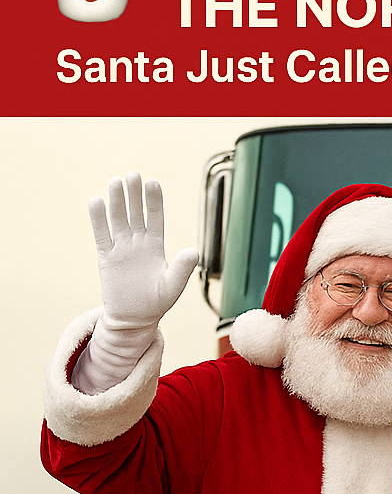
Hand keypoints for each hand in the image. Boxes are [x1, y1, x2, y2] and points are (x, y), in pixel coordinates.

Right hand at [90, 173, 197, 329]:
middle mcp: (138, 244)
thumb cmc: (157, 303)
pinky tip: (96, 201)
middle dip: (134, 194)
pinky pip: (101, 235)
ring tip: (115, 181)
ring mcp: (121, 249)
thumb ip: (182, 268)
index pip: (155, 218)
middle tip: (132, 174)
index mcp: (156, 247)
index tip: (153, 182)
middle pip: (135, 213)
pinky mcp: (106, 258)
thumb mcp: (173, 286)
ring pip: (118, 220)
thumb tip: (193, 251)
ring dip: (116, 201)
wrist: (134, 319)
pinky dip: (98, 219)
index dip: (154, 201)